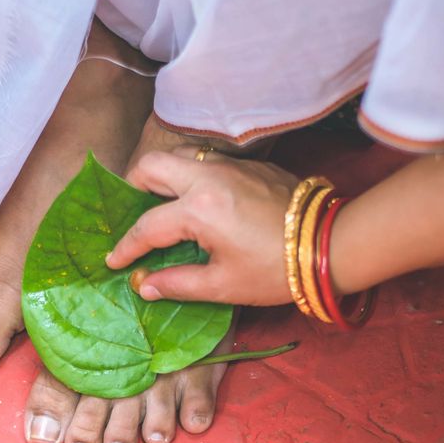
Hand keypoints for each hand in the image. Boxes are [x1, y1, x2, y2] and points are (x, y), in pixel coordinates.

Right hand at [106, 146, 297, 304]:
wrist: (329, 245)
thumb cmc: (275, 270)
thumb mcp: (223, 285)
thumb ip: (177, 283)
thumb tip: (145, 285)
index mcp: (199, 209)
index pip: (147, 225)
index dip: (126, 247)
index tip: (114, 261)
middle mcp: (208, 176)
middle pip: (152, 165)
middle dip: (134, 188)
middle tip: (134, 216)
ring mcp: (231, 166)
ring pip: (181, 157)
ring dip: (164, 178)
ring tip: (165, 209)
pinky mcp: (250, 165)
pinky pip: (208, 162)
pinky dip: (193, 179)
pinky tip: (202, 206)